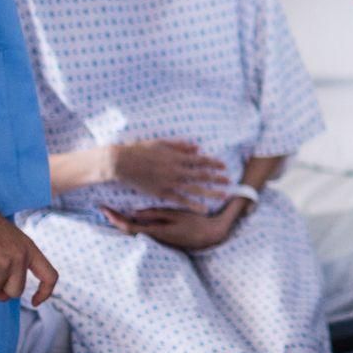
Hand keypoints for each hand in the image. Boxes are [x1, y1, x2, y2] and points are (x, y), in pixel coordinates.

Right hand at [0, 204, 58, 305]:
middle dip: (0, 288)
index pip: (50, 276)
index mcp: (30, 249)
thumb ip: (14, 262)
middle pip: (15, 292)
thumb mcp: (10, 241)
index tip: (34, 302)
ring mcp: (2, 262)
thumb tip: (4, 294)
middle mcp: (20, 257)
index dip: (45, 292)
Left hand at [101, 202, 242, 251]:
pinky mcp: (163, 236)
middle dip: (115, 219)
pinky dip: (136, 221)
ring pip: (136, 229)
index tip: (104, 210)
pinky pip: (144, 229)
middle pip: (128, 229)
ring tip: (115, 209)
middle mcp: (154, 237)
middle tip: (104, 209)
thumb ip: (156, 214)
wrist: (211, 235)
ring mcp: (158, 238)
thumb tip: (134, 213)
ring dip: (124, 220)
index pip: (129, 227)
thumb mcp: (176, 216)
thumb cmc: (195, 223)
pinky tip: (134, 214)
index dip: (115, 219)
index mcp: (155, 232)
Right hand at [107, 140, 230, 209]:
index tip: (224, 165)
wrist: (122, 163)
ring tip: (223, 195)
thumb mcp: (162, 143)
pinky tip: (203, 209)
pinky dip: (193, 204)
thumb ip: (180, 145)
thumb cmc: (140, 150)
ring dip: (211, 192)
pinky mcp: (162, 192)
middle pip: (202, 175)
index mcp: (177, 157)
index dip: (214, 163)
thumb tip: (197, 147)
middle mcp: (176, 170)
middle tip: (230, 181)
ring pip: (195, 188)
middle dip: (217, 178)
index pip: (201, 160)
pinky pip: (180, 200)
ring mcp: (170, 182)